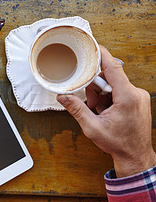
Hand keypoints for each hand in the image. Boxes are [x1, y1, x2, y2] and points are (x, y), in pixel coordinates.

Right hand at [57, 45, 154, 177]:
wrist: (135, 155)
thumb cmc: (118, 143)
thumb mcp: (92, 127)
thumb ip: (76, 109)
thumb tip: (63, 97)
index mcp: (126, 97)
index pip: (114, 67)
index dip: (102, 55)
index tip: (94, 46)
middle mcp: (135, 94)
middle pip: (110, 76)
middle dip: (96, 86)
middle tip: (91, 103)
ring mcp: (138, 96)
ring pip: (114, 84)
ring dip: (101, 94)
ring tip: (98, 110)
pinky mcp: (137, 99)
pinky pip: (119, 90)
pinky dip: (108, 97)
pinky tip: (105, 110)